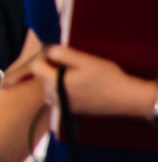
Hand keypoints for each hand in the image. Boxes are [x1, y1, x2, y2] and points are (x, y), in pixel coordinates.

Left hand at [41, 44, 156, 124]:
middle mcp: (55, 97)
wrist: (126, 98)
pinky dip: (64, 92)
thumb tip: (47, 50)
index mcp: (55, 82)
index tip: (58, 57)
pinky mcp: (72, 111)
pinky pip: (60, 99)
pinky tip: (80, 87)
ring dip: (57, 82)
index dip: (44, 58)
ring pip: (50, 90)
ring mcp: (63, 106)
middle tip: (71, 66)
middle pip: (42, 79)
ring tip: (75, 77)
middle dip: (51, 70)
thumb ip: (62, 54)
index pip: (35, 67)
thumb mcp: (85, 60)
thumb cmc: (106, 77)